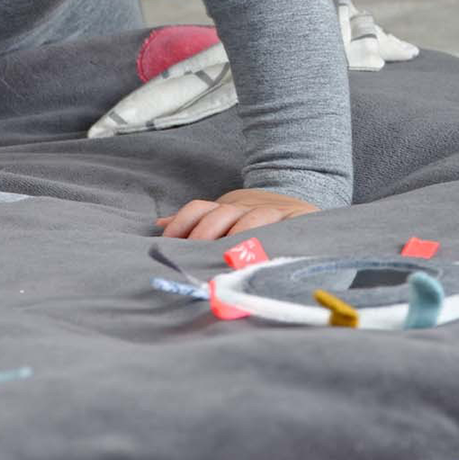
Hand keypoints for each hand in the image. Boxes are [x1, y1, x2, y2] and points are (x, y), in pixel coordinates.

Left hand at [155, 187, 318, 241]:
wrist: (297, 201)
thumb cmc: (253, 219)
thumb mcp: (224, 217)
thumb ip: (195, 222)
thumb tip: (160, 224)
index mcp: (225, 208)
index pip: (199, 209)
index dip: (182, 224)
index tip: (167, 243)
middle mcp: (246, 207)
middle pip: (221, 214)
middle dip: (204, 234)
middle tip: (195, 256)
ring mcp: (271, 213)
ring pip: (250, 220)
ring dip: (237, 237)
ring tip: (225, 258)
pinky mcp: (297, 220)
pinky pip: (284, 230)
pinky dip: (274, 240)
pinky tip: (264, 256)